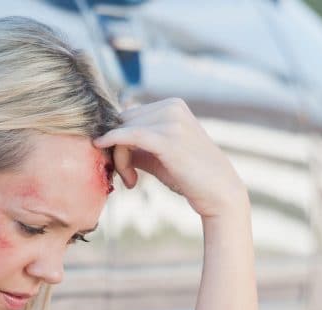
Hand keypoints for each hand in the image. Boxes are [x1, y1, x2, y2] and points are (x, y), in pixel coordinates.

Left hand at [95, 98, 247, 221]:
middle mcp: (172, 107)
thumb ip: (136, 145)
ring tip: (131, 181)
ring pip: (123, 131)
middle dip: (117, 148)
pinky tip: (102, 148)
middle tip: (127, 178)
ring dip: (119, 158)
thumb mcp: (159, 155)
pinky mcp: (167, 138)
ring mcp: (171, 120)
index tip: (124, 168)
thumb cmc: (189, 176)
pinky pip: (128, 136)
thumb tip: (106, 141)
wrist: (219, 192)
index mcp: (172, 105)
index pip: (130, 116)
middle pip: (123, 121)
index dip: (118, 139)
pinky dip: (113, 144)